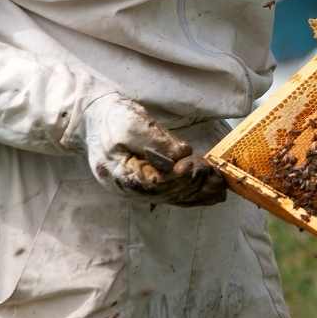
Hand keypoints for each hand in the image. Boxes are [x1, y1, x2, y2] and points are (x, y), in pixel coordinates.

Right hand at [74, 94, 226, 206]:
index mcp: (121, 174)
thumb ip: (156, 140)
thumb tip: (182, 153)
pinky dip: (197, 197)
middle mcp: (131, 190)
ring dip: (199, 192)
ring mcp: (140, 191)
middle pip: (167, 193)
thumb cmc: (113, 120)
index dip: (175, 176)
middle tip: (211, 170)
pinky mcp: (150, 187)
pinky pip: (175, 197)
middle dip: (192, 182)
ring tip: (220, 183)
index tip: (191, 165)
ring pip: (174, 197)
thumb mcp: (131, 124)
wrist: (97, 121)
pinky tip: (215, 195)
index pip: (154, 183)